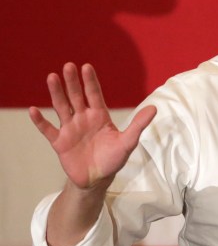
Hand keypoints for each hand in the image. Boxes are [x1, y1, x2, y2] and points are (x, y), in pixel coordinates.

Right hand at [29, 63, 156, 189]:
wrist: (97, 179)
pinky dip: (40, 121)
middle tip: (68, 66)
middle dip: (73, 82)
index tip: (86, 67)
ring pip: (61, 107)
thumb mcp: (128, 142)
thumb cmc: (114, 159)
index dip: (90, 81)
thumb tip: (155, 108)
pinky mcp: (59, 142)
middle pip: (76, 96)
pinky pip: (48, 129)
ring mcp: (70, 129)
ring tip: (52, 77)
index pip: (94, 94)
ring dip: (57, 93)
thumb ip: (138, 124)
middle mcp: (83, 119)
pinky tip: (34, 110)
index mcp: (99, 116)